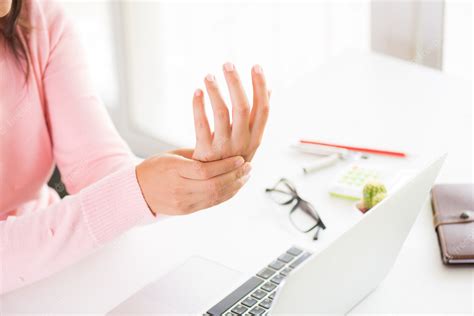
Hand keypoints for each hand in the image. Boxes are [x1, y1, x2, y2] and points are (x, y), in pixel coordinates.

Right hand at [136, 149, 250, 215]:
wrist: (136, 191)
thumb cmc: (155, 168)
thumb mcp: (173, 156)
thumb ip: (196, 156)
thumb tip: (222, 151)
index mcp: (175, 171)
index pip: (205, 170)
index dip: (226, 165)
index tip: (240, 158)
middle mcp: (179, 189)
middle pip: (214, 186)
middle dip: (235, 176)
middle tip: (248, 167)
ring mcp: (183, 203)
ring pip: (215, 197)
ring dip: (234, 187)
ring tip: (245, 177)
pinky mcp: (186, 211)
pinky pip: (211, 204)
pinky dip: (226, 195)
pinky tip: (235, 187)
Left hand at [192, 63, 269, 161]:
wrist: (213, 185)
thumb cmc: (232, 155)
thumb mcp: (249, 138)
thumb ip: (257, 116)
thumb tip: (269, 89)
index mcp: (255, 137)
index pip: (262, 109)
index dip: (260, 86)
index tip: (256, 66)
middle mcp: (242, 142)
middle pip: (242, 107)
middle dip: (236, 83)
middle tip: (228, 64)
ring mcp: (224, 148)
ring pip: (221, 113)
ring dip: (215, 91)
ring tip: (208, 76)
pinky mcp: (205, 152)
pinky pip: (201, 124)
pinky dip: (198, 106)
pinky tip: (197, 92)